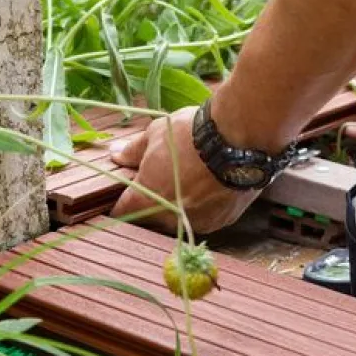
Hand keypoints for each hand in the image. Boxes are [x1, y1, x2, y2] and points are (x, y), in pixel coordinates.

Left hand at [109, 107, 258, 233]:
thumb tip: (115, 155)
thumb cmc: (192, 135)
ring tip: (190, 178)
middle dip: (153, 201)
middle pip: (152, 217)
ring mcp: (198, 222)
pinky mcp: (222, 220)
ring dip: (180, 205)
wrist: (239, 140)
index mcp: (146, 199)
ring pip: (181, 218)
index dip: (120, 202)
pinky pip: (207, 216)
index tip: (124, 193)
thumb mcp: (156, 134)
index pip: (122, 211)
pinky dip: (206, 205)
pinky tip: (211, 184)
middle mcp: (170, 218)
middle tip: (161, 178)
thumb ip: (133, 150)